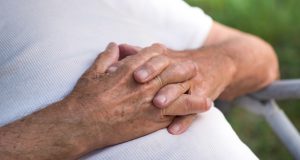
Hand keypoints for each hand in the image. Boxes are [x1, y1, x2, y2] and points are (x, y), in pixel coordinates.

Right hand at [65, 43, 199, 149]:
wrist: (83, 124)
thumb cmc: (85, 98)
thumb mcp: (93, 71)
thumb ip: (107, 56)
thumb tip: (115, 45)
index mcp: (131, 68)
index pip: (154, 53)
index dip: (161, 52)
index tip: (165, 54)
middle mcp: (145, 83)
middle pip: (172, 69)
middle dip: (183, 66)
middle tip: (191, 68)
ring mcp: (151, 101)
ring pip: (180, 88)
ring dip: (192, 84)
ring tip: (202, 83)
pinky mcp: (153, 120)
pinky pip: (179, 111)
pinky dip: (193, 107)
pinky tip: (204, 104)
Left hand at [117, 43, 234, 133]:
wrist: (216, 65)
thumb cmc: (180, 64)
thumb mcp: (164, 56)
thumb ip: (141, 54)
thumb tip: (119, 48)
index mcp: (168, 58)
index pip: (156, 56)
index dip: (142, 61)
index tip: (127, 68)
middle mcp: (180, 69)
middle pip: (168, 68)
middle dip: (154, 72)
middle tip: (139, 81)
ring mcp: (193, 83)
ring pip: (182, 88)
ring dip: (170, 94)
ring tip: (157, 102)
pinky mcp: (202, 98)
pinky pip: (193, 111)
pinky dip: (184, 121)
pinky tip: (173, 130)